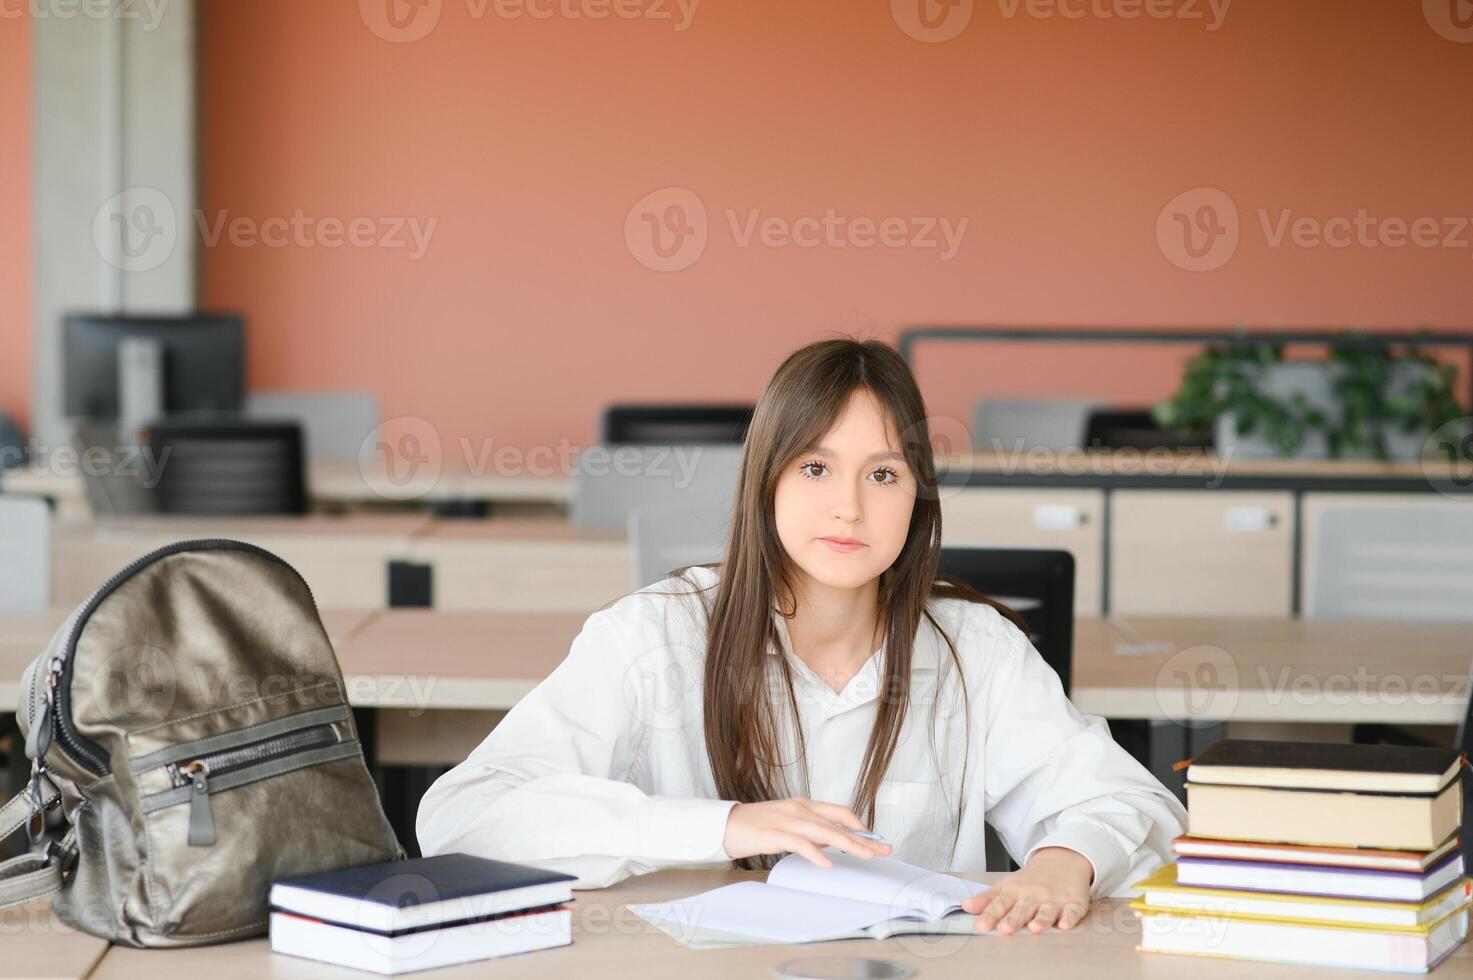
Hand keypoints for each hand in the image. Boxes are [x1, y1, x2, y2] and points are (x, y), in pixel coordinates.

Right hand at [721, 797, 892, 867]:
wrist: (726, 824)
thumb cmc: (757, 826)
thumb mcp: (789, 823)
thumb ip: (811, 830)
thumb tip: (833, 841)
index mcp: (804, 805)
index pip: (840, 813)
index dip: (860, 825)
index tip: (876, 839)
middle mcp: (800, 809)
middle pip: (838, 824)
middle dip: (863, 838)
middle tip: (883, 849)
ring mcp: (787, 820)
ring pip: (825, 831)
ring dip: (848, 844)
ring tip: (866, 855)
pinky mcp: (775, 833)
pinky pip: (799, 843)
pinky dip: (815, 853)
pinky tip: (827, 863)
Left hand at [962, 846, 1092, 934]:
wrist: (1061, 861)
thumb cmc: (1030, 880)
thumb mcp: (1006, 886)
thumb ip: (987, 899)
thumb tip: (965, 906)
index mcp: (1015, 893)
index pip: (1000, 904)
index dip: (990, 915)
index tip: (981, 925)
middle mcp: (1033, 897)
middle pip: (1022, 910)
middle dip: (1013, 919)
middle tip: (1004, 929)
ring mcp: (1053, 900)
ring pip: (1046, 911)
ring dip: (1040, 919)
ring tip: (1034, 927)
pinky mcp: (1073, 903)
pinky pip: (1072, 912)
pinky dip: (1070, 918)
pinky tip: (1065, 924)